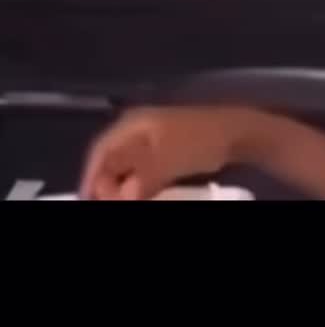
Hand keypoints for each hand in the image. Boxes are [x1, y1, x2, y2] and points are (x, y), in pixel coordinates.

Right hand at [79, 106, 239, 200]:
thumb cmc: (198, 140)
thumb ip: (139, 177)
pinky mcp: (162, 150)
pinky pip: (140, 169)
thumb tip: (119, 196)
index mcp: (132, 124)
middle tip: (109, 202)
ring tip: (122, 200)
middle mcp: (136, 128)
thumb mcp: (166, 159)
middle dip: (106, 183)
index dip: (90, 176)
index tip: (88, 199)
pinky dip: (135, 184)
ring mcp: (150, 138)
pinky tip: (138, 195)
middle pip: (111, 159)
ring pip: (125, 166)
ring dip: (120, 185)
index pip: (100, 150)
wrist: (234, 133)